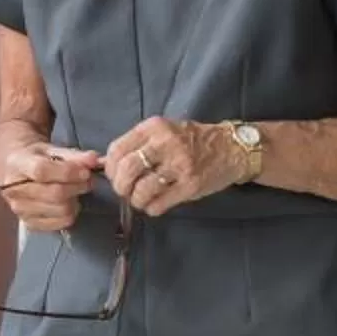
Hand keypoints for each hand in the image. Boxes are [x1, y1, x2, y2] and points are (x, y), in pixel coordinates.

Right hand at [0, 137, 100, 233]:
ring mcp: (20, 210)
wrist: (16, 169)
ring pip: (60, 211)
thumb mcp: (52, 149)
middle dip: (77, 187)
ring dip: (75, 200)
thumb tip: (94, 160)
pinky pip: (60, 223)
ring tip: (77, 190)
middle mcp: (14, 190)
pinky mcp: (29, 224)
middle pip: (54, 194)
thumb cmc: (36, 157)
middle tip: (88, 180)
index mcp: (17, 165)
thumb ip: (74, 155)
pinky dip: (70, 214)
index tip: (86, 171)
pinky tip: (69, 203)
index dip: (68, 172)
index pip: (42, 171)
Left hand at [104, 118, 239, 217]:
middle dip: (120, 187)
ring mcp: (180, 165)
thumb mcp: (163, 132)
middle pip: (127, 170)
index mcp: (155, 127)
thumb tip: (105, 164)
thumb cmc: (192, 140)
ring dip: (136, 200)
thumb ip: (137, 145)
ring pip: (141, 190)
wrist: (231, 148)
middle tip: (125, 192)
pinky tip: (155, 205)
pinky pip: (159, 204)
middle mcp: (166, 143)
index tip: (115, 176)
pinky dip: (152, 208)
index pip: (118, 149)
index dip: (110, 168)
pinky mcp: (191, 185)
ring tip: (141, 199)